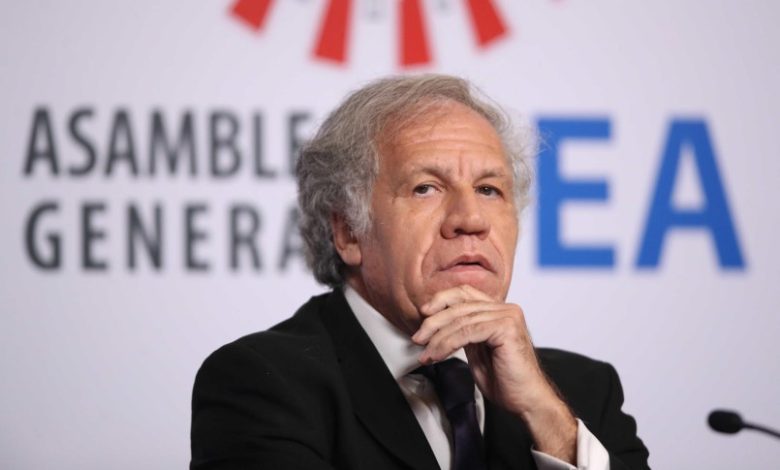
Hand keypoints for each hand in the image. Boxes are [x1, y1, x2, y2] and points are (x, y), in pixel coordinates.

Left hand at [411, 285, 576, 462]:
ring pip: (461, 320)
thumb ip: (464, 332)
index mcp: (500, 310)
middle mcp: (506, 309)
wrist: (526, 400)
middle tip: (418, 339)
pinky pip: (467, 332)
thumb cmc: (505, 380)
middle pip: (460, 306)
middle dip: (433, 323)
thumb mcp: (477, 350)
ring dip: (437, 338)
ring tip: (426, 354)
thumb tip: (436, 324)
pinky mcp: (506, 328)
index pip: (465, 293)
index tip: (423, 314)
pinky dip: (447, 344)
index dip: (441, 300)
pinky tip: (437, 356)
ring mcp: (508, 316)